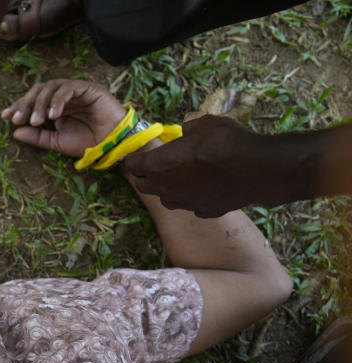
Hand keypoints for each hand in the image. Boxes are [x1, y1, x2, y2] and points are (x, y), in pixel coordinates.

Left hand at [2, 79, 125, 157]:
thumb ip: (37, 137)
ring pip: (51, 87)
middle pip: (38, 90)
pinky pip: (68, 88)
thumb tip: (15, 132)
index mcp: (54, 106)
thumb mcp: (56, 142)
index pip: (32, 101)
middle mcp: (62, 96)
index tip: (6, 117)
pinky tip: (53, 115)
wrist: (112, 144)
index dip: (18, 107)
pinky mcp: (87, 88)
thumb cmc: (87, 143)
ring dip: (40, 103)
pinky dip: (58, 100)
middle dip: (26, 104)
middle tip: (17, 119)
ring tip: (37, 120)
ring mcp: (75, 90)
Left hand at [121, 114, 272, 217]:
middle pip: (143, 185)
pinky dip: (192, 197)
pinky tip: (204, 188)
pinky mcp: (203, 211)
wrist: (257, 169)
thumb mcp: (205, 123)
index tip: (136, 155)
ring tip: (177, 177)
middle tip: (153, 165)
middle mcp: (165, 188)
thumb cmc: (226, 142)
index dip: (133, 158)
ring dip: (166, 188)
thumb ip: (190, 126)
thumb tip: (188, 126)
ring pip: (165, 198)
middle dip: (144, 175)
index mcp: (158, 165)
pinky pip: (190, 205)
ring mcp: (184, 203)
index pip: (132, 165)